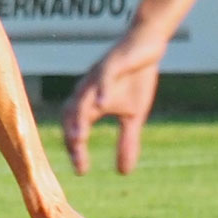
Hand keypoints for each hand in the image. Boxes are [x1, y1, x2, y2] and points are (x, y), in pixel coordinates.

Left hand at [60, 37, 162, 174]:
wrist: (146, 44)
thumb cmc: (135, 79)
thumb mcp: (134, 116)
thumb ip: (126, 142)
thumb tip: (123, 173)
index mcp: (90, 103)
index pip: (76, 129)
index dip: (76, 150)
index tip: (81, 170)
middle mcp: (88, 91)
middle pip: (71, 115)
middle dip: (72, 137)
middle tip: (77, 159)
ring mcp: (97, 77)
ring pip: (82, 98)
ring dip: (79, 118)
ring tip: (78, 138)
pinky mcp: (111, 64)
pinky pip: (104, 79)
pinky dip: (102, 90)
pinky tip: (103, 103)